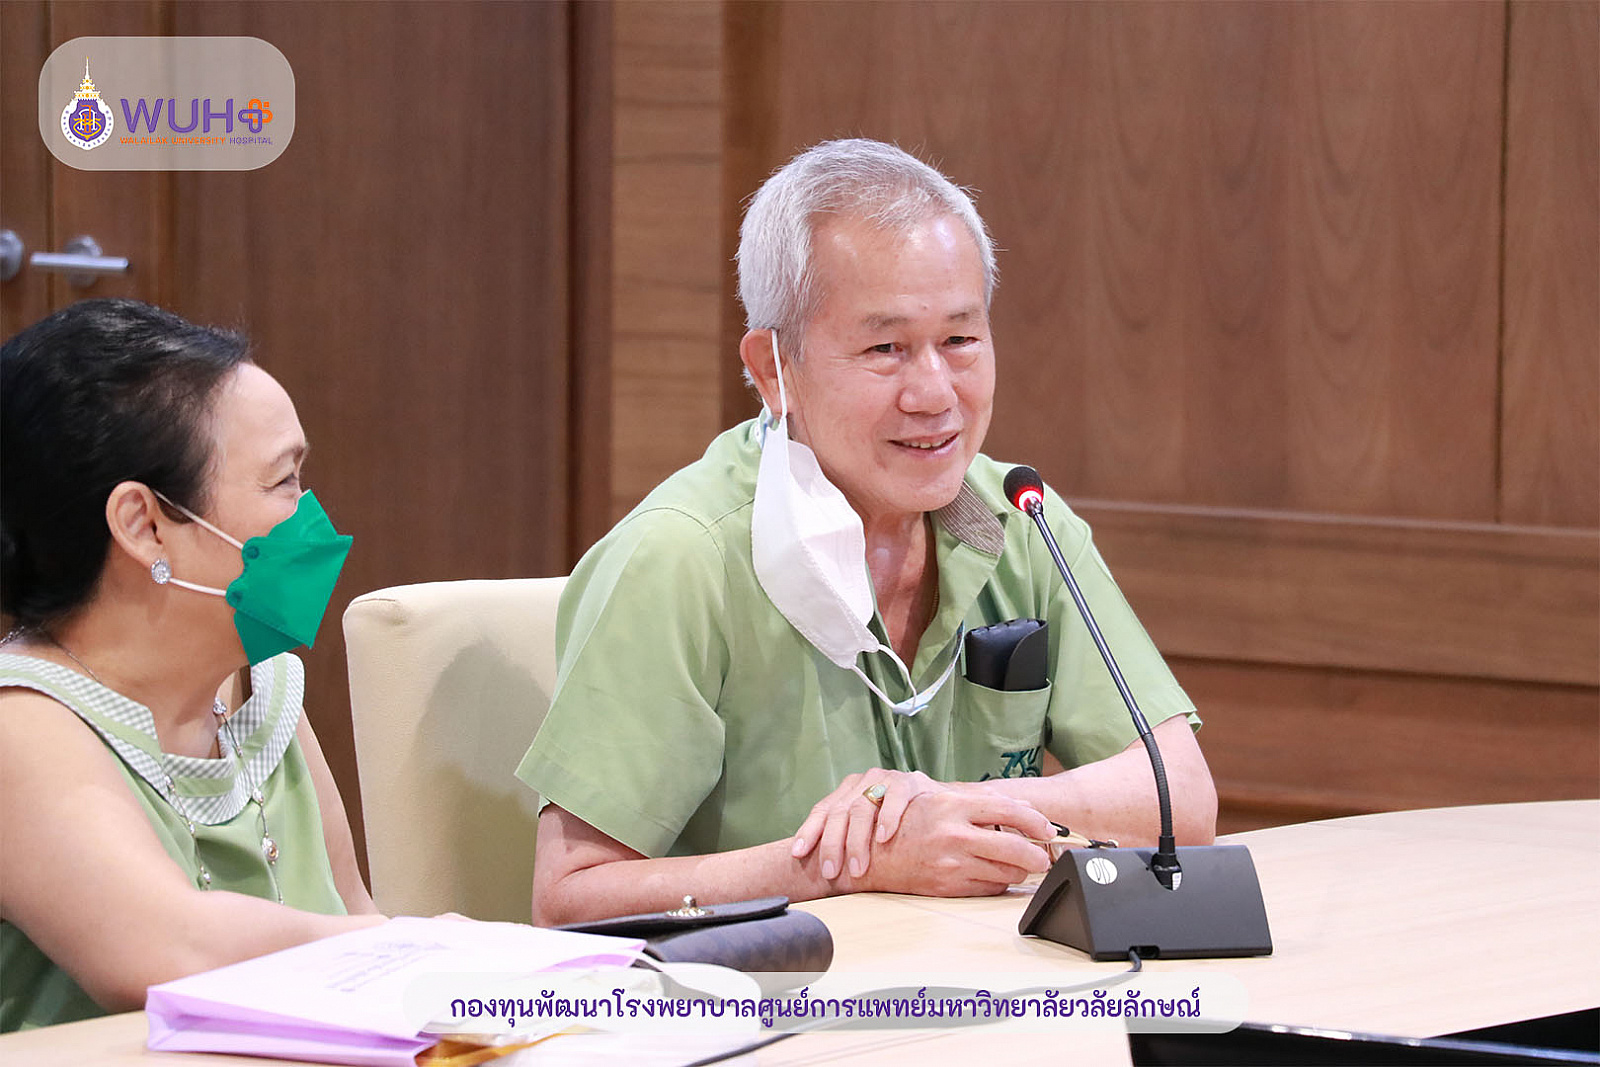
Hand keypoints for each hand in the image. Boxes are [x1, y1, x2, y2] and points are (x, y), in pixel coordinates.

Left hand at [790, 768, 946, 879]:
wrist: (942, 804)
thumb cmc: (899, 822)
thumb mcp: (869, 828)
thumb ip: (848, 839)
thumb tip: (818, 872)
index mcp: (848, 791)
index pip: (822, 810)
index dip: (809, 831)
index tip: (798, 854)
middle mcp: (863, 781)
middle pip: (840, 812)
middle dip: (833, 844)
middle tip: (831, 872)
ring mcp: (886, 779)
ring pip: (863, 806)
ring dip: (858, 840)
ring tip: (857, 867)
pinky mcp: (910, 781)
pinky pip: (895, 798)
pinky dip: (888, 818)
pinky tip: (884, 838)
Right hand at [849, 790, 1054, 896]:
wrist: (868, 855)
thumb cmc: (902, 823)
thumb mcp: (938, 800)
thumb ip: (980, 802)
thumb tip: (1023, 807)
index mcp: (953, 807)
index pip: (1009, 812)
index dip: (1036, 822)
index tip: (1048, 829)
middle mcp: (955, 835)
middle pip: (1016, 848)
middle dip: (1038, 856)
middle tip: (1044, 857)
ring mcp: (952, 864)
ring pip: (1006, 873)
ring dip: (1019, 871)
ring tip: (1021, 866)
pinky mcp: (948, 887)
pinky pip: (987, 889)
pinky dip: (998, 883)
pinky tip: (995, 876)